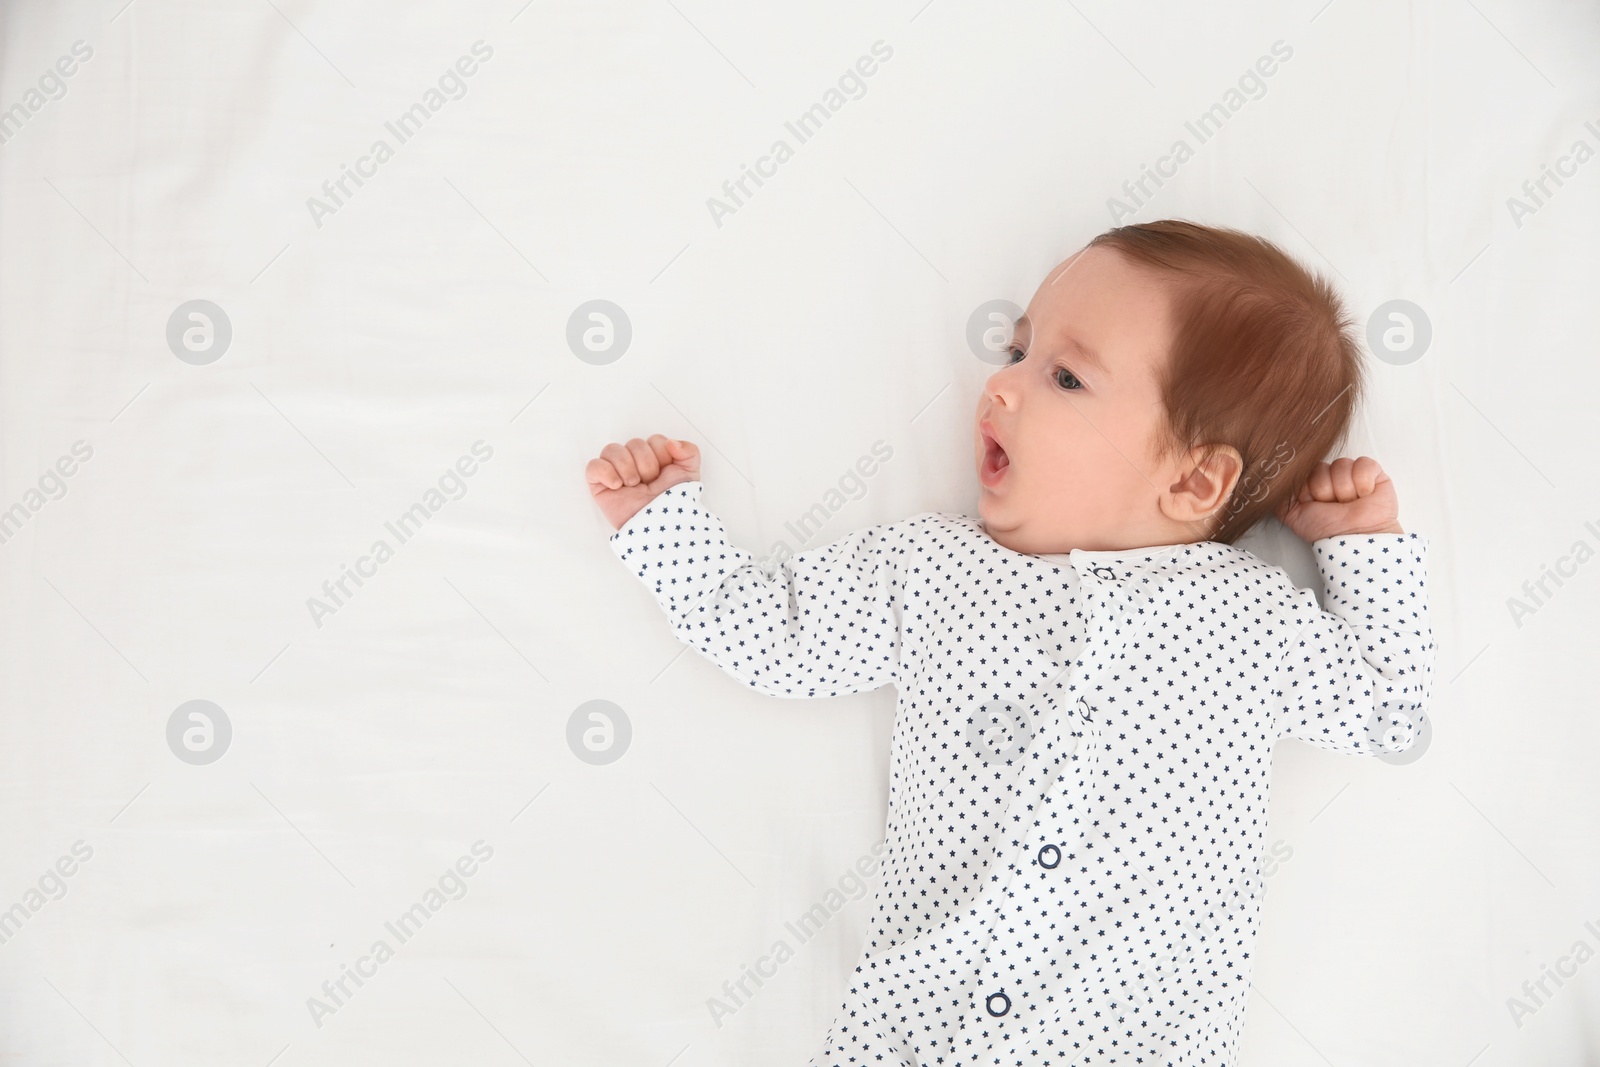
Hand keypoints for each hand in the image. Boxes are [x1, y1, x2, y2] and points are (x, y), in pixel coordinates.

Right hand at [587, 435, 700, 529]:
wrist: (659, 524)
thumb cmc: (673, 502)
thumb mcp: (690, 473)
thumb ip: (689, 450)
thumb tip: (670, 442)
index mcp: (654, 458)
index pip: (654, 440)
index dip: (661, 455)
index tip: (664, 474)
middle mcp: (634, 463)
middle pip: (634, 443)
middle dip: (646, 463)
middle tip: (649, 483)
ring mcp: (615, 473)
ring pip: (612, 449)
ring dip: (626, 466)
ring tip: (634, 485)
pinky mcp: (600, 485)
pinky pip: (593, 466)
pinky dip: (605, 472)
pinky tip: (617, 485)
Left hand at [1275, 456, 1403, 541]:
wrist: (1354, 541)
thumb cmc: (1325, 530)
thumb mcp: (1292, 515)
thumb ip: (1279, 498)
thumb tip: (1267, 480)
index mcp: (1310, 482)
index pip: (1302, 469)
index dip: (1305, 487)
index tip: (1311, 502)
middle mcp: (1330, 475)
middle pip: (1319, 467)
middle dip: (1324, 490)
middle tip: (1332, 506)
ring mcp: (1351, 472)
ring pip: (1340, 465)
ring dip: (1343, 490)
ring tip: (1348, 504)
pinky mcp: (1373, 472)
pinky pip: (1363, 464)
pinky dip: (1362, 482)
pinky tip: (1364, 495)